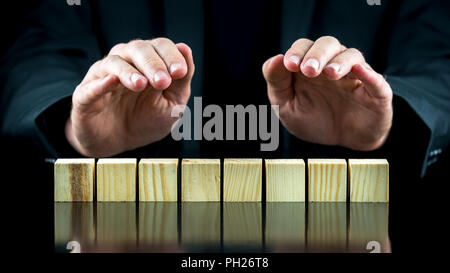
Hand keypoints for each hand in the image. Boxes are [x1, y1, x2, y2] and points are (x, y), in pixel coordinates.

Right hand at [65, 38, 193, 156]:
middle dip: (152, 64)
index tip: (180, 72)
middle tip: (163, 82)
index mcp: (147, 62)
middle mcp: (124, 62)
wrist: (120, 143)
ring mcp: (102, 77)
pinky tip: (112, 82)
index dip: (170, 56)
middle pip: (137, 49)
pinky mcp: (84, 96)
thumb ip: (182, 80)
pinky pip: (90, 87)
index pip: (159, 46)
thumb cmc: (148, 119)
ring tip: (141, 84)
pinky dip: (100, 84)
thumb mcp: (172, 103)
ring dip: (128, 71)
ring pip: (113, 63)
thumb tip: (185, 49)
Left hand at [263, 36, 392, 150]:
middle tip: (308, 70)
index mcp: (310, 65)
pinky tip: (359, 71)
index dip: (297, 52)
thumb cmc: (312, 120)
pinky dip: (369, 74)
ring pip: (352, 56)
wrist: (341, 144)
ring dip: (340, 62)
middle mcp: (333, 65)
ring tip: (329, 73)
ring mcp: (355, 77)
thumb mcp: (286, 106)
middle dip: (317, 54)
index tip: (289, 64)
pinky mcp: (375, 93)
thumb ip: (277, 83)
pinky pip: (376, 80)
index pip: (304, 46)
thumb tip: (275, 58)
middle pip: (328, 44)